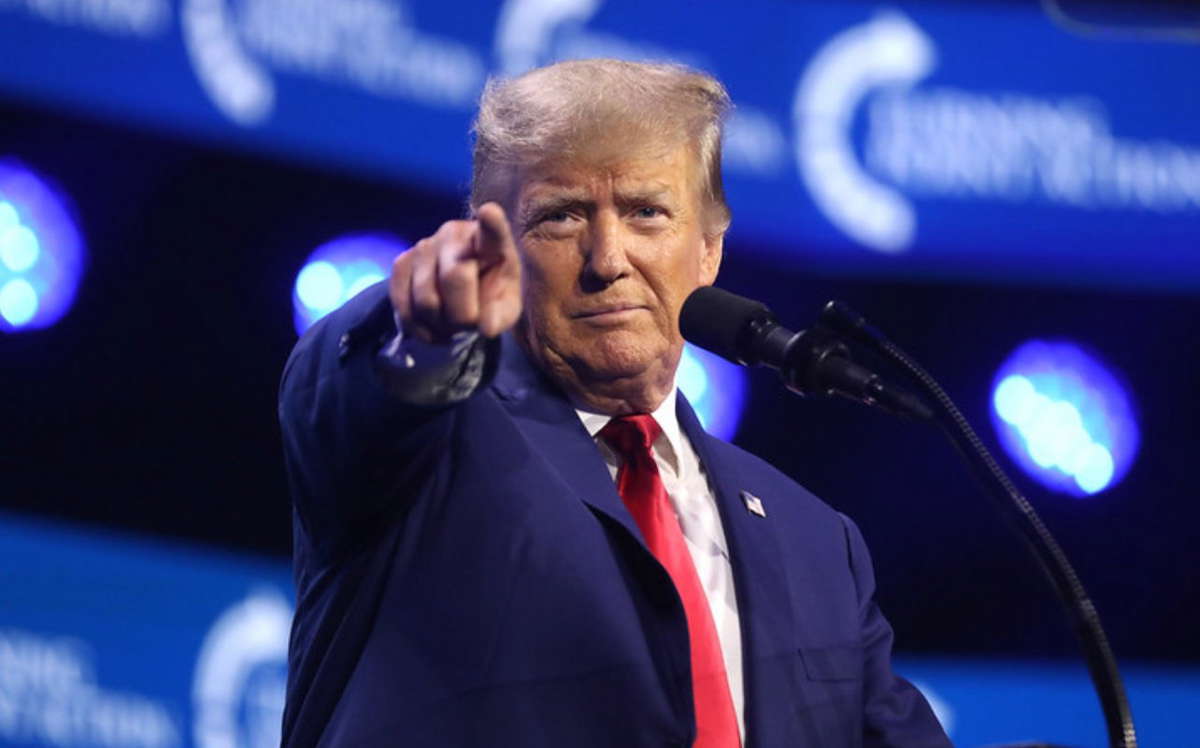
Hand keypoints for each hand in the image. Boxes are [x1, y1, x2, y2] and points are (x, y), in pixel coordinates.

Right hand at [389, 202, 521, 342]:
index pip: (492, 231)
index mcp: (490, 241)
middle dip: (463, 316)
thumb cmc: (491, 294)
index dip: (491, 223)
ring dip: (440, 326)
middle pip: (454, 278)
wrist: (462, 291)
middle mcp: (454, 234)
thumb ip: (500, 316)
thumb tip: (485, 328)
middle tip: (469, 326)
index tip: (489, 212)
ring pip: (426, 300)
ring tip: (451, 327)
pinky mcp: (401, 263)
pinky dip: (419, 328)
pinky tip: (432, 329)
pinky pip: (404, 307)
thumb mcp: (505, 308)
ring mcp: (424, 246)